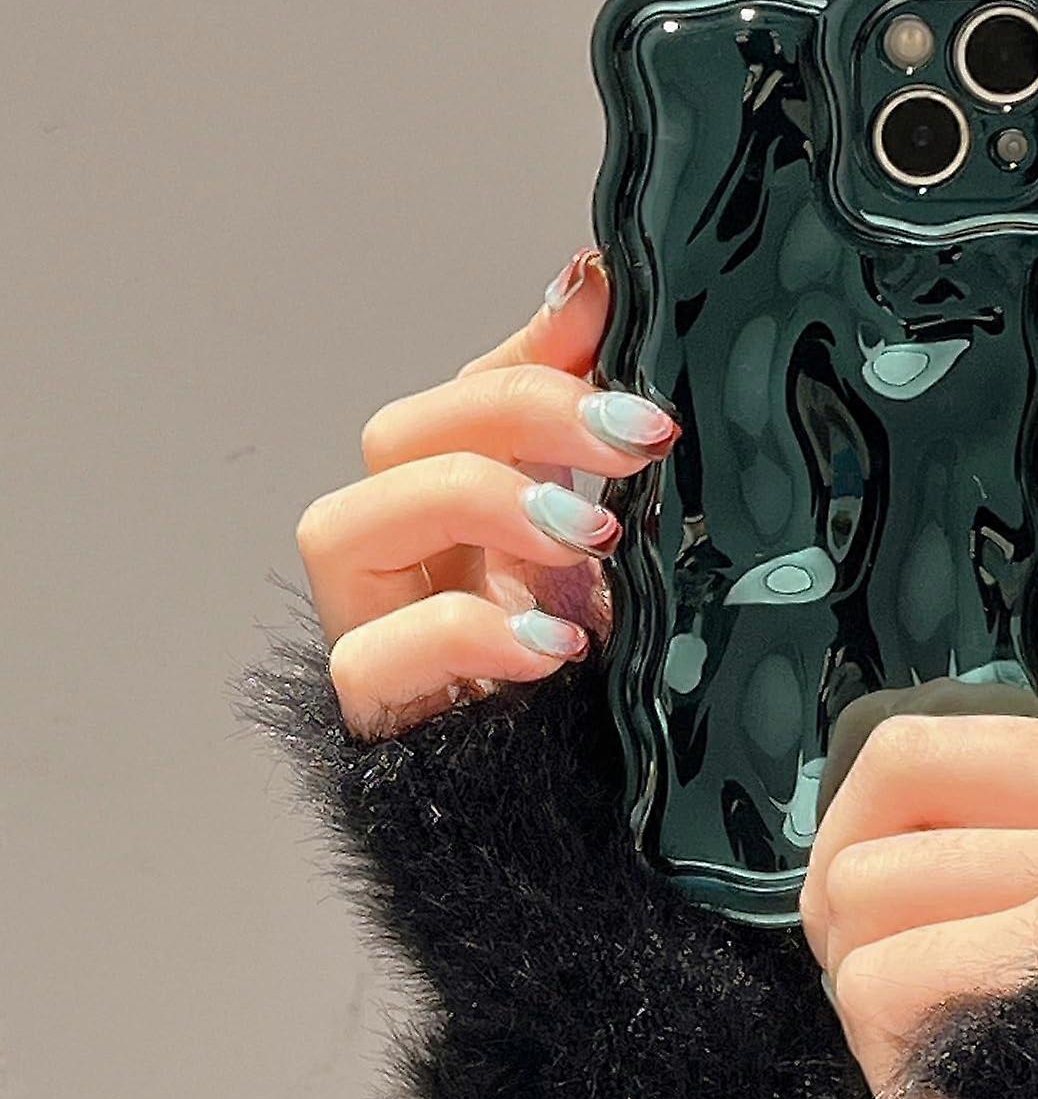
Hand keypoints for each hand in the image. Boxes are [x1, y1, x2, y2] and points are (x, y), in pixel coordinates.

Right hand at [295, 249, 677, 738]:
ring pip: (341, 527)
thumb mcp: (624, 544)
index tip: (620, 308)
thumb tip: (599, 282)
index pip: (470, 394)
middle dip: (517, 417)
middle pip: (396, 437)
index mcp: (471, 504)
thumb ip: (601, 431)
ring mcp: (377, 626)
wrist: (575, 816)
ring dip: (474, 506)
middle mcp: (410, 551)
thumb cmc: (602, 671)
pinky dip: (463, 635)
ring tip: (592, 536)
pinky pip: (367, 660)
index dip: (536, 348)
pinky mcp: (376, 711)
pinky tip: (554, 645)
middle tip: (636, 439)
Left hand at [799, 267, 1037, 1098]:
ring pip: (872, 880)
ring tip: (923, 1012)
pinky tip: (941, 1065)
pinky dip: (883, 1042)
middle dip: (846, 862)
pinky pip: (887, 977)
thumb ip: (990, 801)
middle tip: (871, 923)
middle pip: (908, 754)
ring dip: (860, 966)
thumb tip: (892, 767)